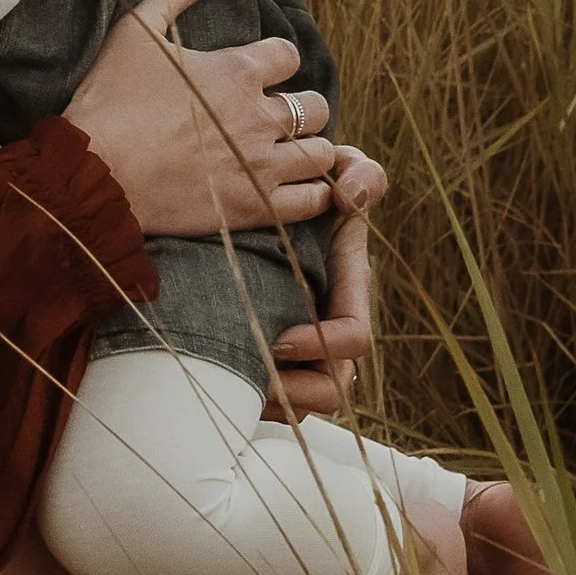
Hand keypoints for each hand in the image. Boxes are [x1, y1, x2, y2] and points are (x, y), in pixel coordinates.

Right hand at [61, 0, 348, 243]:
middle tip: (274, 118)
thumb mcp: (136, 29)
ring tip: (287, 154)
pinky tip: (296, 188)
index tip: (256, 75)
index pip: (289, 56)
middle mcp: (259, 115)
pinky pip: (312, 200)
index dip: (275, 62)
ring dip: (310, 149)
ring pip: (321, 152)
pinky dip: (315, 193)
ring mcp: (260, 163)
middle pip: (314, 106)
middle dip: (300, 108)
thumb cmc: (111, 99)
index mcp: (238, 70)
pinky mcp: (254, 206)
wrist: (93, 171)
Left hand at [259, 147, 386, 420]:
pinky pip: (269, 403)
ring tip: (234, 387)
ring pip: (303, 404)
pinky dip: (247, 402)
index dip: (324, 343)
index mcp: (347, 291)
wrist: (252, 197)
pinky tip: (217, 384)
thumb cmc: (302, 185)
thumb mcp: (334, 170)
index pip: (353, 337)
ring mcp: (301, 349)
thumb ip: (358, 173)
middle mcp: (327, 326)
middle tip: (253, 371)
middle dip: (298, 391)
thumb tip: (350, 194)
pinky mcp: (269, 358)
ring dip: (273, 404)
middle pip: (334, 387)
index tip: (282, 334)